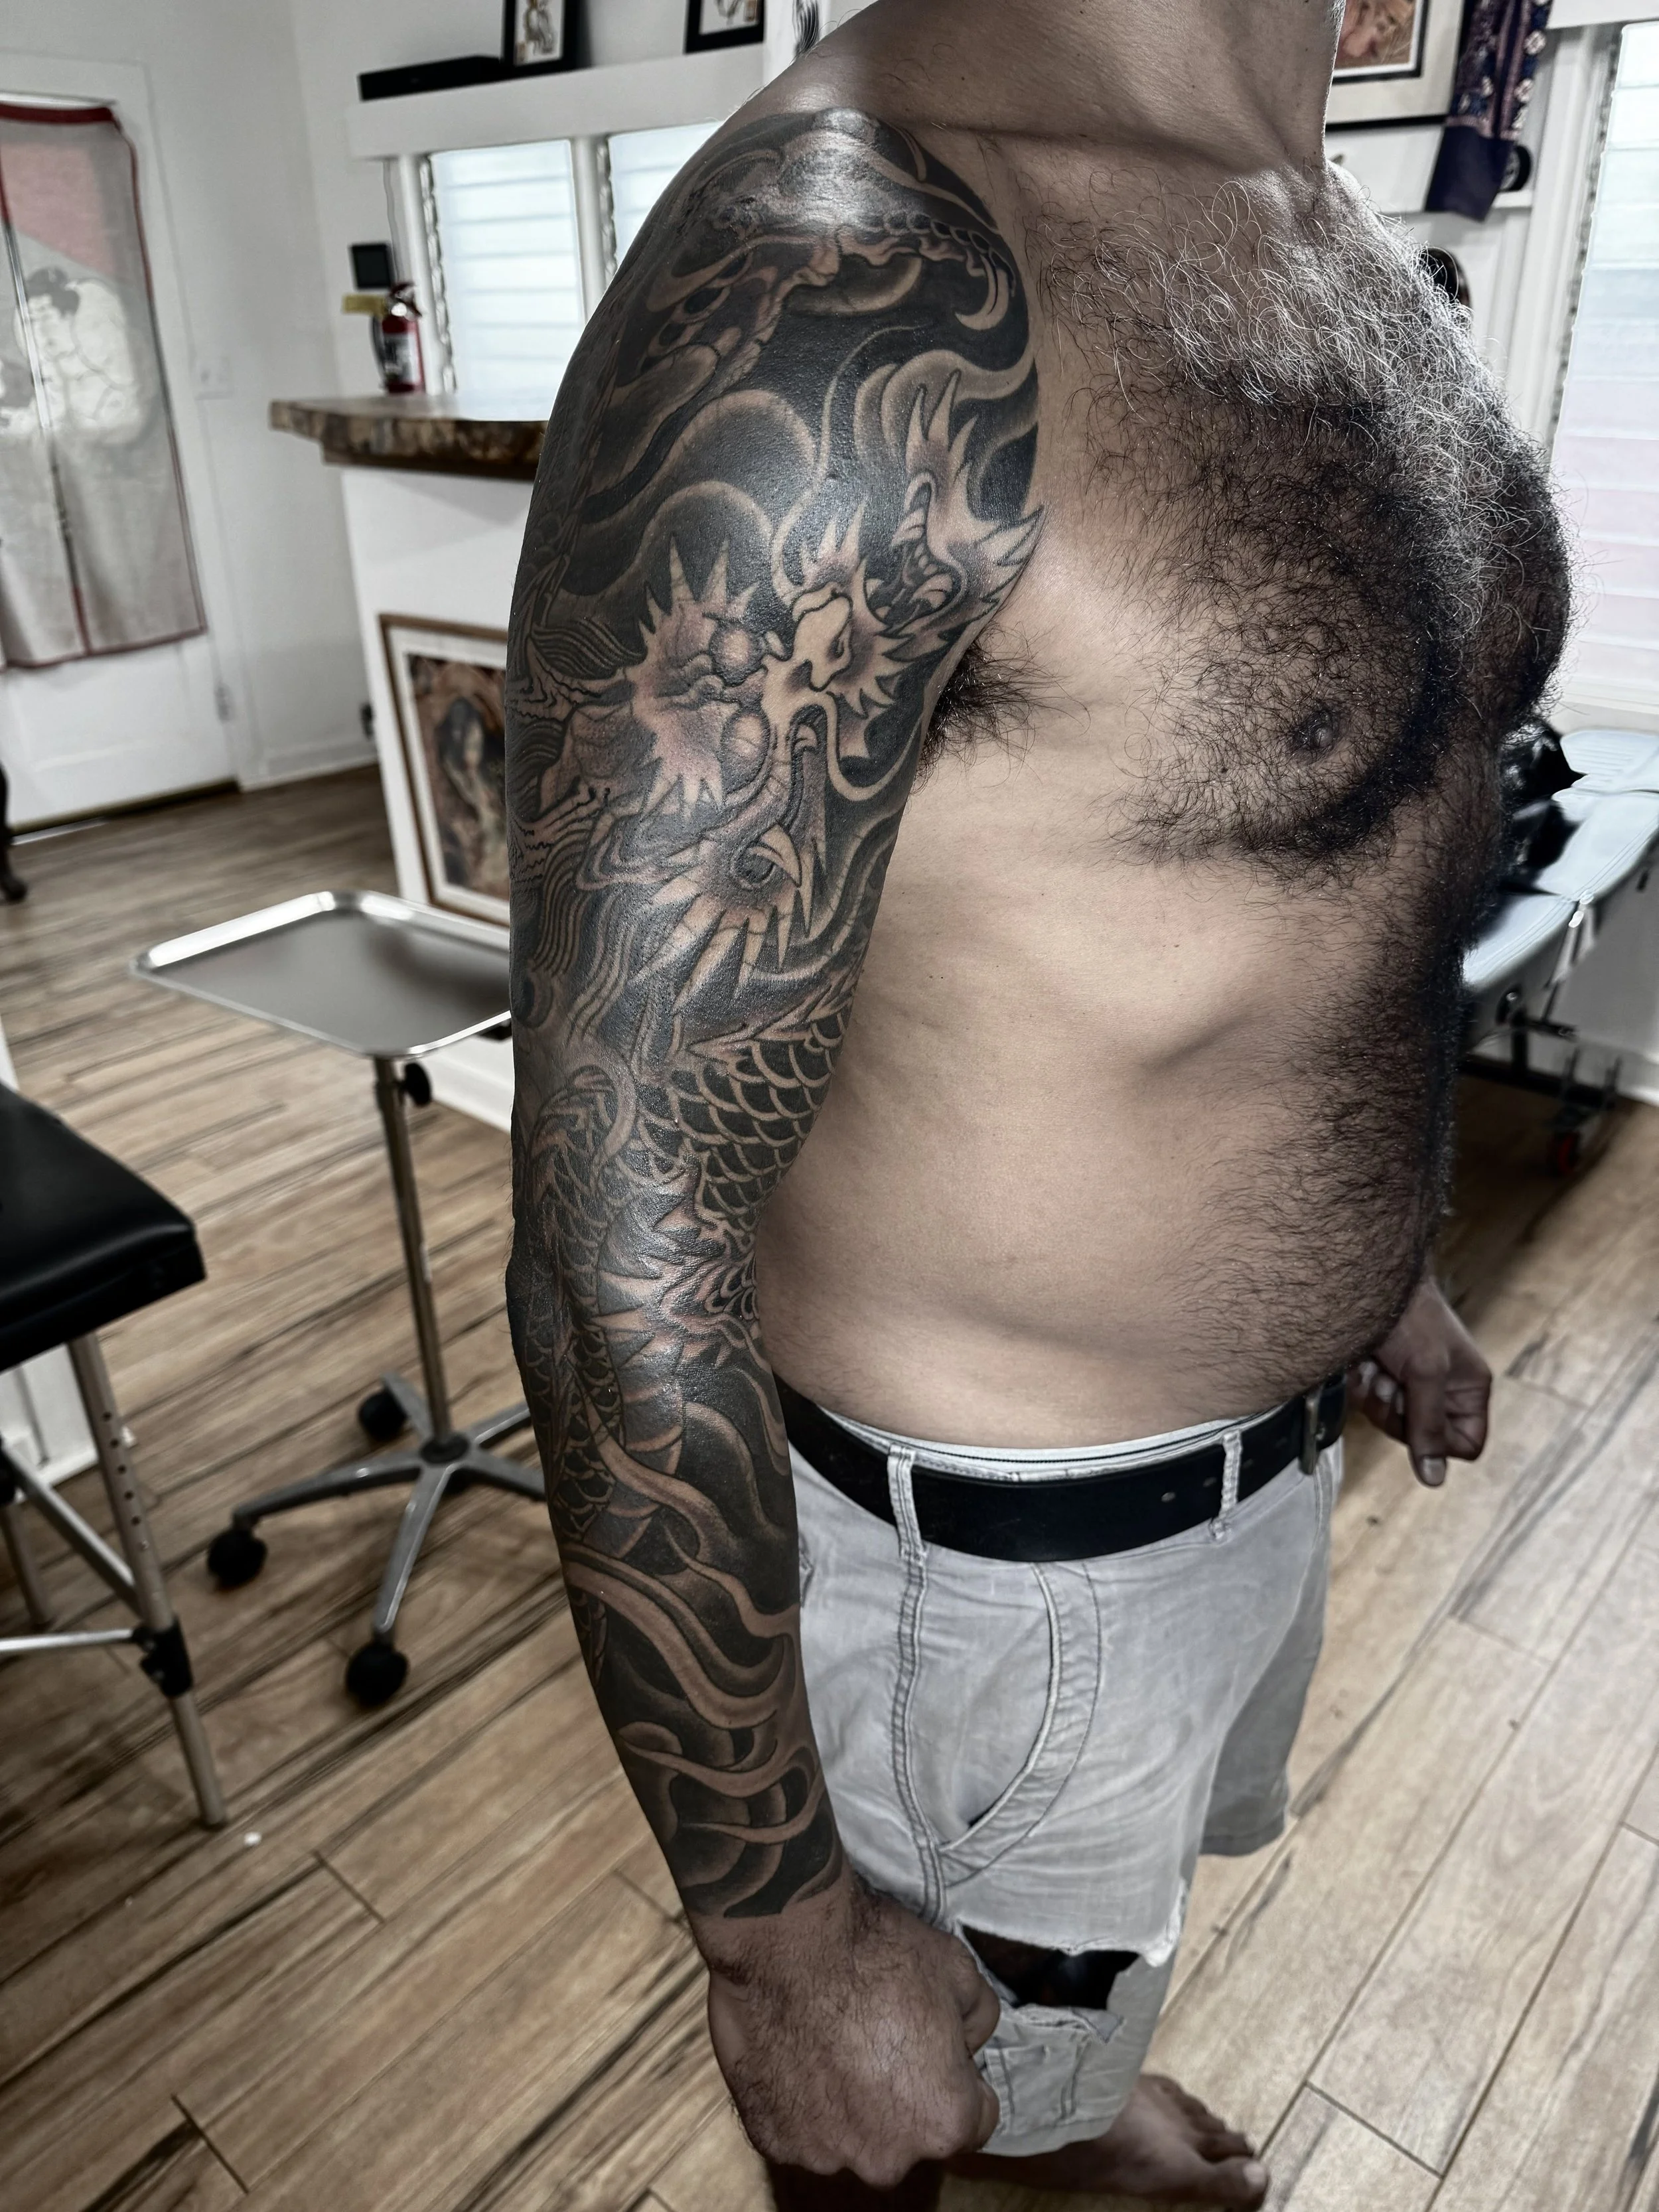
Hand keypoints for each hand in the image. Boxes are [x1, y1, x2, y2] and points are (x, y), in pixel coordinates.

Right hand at [700, 1874, 1000, 2186]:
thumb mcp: (958, 1969)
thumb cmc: (874, 1955)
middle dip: (904, 2095)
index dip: (961, 2074)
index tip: (937, 2043)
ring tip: (833, 2038)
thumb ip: (978, 2019)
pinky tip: (798, 2048)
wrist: (783, 1940)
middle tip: (881, 2034)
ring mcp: (823, 2155)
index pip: (977, 2118)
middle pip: (910, 2134)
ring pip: (852, 2135)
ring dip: (850, 2102)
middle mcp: (885, 2159)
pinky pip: (800, 2126)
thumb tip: (966, 2042)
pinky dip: (802, 2097)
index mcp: (942, 2123)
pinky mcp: (771, 2138)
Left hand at [1350, 1275, 1490, 1486]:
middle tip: (1393, 1378)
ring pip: (1390, 1424)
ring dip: (1377, 1396)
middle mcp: (1441, 1391)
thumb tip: (1434, 1480)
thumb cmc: (1408, 1314)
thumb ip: (1428, 1424)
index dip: (1438, 1441)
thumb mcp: (1425, 1370)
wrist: (1365, 1277)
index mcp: (1468, 1389)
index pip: (1465, 1445)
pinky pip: (1367, 1405)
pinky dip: (1359, 1386)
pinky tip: (1362, 1362)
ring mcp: (1408, 1385)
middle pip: (1420, 1439)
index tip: (1418, 1414)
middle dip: (1400, 1412)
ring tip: (1378, 1363)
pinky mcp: (1379, 1377)